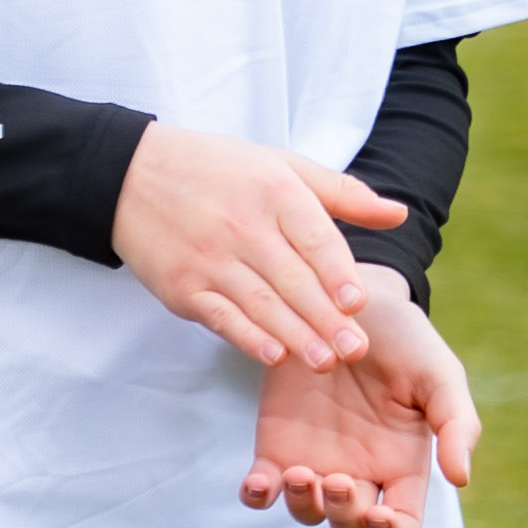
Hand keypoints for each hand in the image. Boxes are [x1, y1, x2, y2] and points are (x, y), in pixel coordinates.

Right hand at [115, 122, 397, 371]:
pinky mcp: (182, 286)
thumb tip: (399, 214)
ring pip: (260, 304)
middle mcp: (243, 228)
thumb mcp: (282, 165)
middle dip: (325, 318)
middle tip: (355, 349)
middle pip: (292, 280)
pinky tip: (272, 355)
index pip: (314, 239)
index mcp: (275, 194)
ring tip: (324, 362)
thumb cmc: (216, 169)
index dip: (336, 273)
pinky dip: (246, 337)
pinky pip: (220, 316)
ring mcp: (209, 260)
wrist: (128, 174)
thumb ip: (342, 193)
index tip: (357, 303)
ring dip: (295, 336)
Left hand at [242, 274, 475, 527]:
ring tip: (301, 473)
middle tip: (336, 480)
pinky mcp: (275, 444)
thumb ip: (457, 425)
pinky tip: (260, 482)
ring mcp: (315, 460)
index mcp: (404, 464)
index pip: (402, 523)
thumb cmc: (405, 341)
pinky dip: (257, 496)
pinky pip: (262, 489)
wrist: (349, 303)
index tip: (378, 514)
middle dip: (343, 515)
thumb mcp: (440, 376)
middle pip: (350, 525)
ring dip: (303, 506)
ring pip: (307, 512)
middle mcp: (360, 470)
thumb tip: (461, 479)